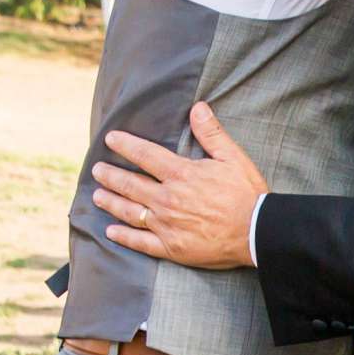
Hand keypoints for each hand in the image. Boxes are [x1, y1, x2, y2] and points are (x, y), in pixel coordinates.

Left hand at [90, 102, 268, 268]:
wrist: (256, 232)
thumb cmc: (247, 195)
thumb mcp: (234, 158)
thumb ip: (212, 134)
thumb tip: (198, 108)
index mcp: (182, 175)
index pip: (145, 155)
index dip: (126, 145)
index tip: (110, 139)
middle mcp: (167, 198)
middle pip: (130, 184)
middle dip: (110, 175)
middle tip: (97, 170)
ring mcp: (166, 224)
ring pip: (129, 211)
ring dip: (110, 202)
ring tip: (97, 195)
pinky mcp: (170, 246)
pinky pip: (140, 241)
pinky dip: (123, 236)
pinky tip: (111, 231)